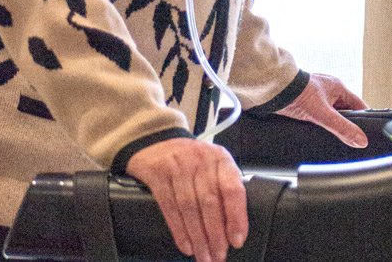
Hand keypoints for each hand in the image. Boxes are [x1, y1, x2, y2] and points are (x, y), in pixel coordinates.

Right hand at [125, 137, 247, 261]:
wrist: (155, 142)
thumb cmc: (191, 160)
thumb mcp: (212, 166)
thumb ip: (224, 189)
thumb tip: (234, 229)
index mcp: (220, 158)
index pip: (232, 189)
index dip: (236, 217)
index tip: (236, 240)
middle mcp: (200, 159)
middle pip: (210, 202)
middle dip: (215, 235)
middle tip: (218, 256)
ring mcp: (177, 165)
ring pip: (190, 208)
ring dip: (198, 237)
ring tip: (203, 256)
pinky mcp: (158, 173)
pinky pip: (169, 207)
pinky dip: (179, 230)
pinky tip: (186, 245)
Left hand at [274, 72, 367, 147]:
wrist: (273, 89)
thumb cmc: (297, 93)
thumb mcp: (323, 114)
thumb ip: (342, 128)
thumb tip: (361, 140)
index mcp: (338, 87)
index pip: (359, 105)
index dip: (364, 119)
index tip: (368, 133)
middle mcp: (329, 89)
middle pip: (346, 111)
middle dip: (347, 124)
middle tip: (350, 139)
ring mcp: (317, 95)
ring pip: (332, 113)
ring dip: (332, 124)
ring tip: (334, 137)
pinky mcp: (306, 101)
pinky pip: (320, 114)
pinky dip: (321, 122)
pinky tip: (319, 131)